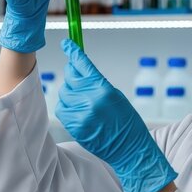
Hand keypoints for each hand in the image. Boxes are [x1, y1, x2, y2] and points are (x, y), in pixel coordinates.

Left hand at [55, 39, 177, 191]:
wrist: (129, 148)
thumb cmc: (126, 120)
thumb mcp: (115, 96)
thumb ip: (96, 83)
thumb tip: (79, 71)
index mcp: (104, 89)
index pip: (83, 65)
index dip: (73, 52)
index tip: (66, 43)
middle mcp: (91, 100)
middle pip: (71, 77)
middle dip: (73, 74)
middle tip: (78, 76)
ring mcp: (81, 114)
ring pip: (64, 93)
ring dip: (70, 92)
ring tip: (82, 98)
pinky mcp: (75, 126)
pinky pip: (62, 109)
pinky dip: (66, 105)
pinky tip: (76, 108)